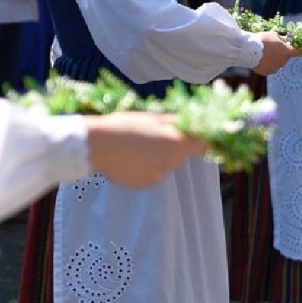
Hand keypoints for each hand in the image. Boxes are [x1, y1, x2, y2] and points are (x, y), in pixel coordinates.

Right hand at [84, 112, 207, 188]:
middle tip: (151, 137)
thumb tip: (191, 123)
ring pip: (164, 166)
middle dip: (171, 148)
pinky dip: (144, 168)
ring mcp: (158, 176)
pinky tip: (130, 159)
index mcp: (177, 144)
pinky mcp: (144, 184)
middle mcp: (171, 163)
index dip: (199, 141)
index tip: (191, 137)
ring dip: (156, 159)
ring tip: (136, 148)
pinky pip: (150, 175)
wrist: (98, 145)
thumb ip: (175, 123)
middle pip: (180, 156)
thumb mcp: (153, 117)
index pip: (203, 146)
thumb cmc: (126, 126)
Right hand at [252, 32, 300, 75]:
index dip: (300, 49)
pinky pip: (268, 68)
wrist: (248, 51)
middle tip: (272, 48)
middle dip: (281, 53)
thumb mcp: (273, 34)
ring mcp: (274, 69)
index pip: (299, 52)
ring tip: (263, 53)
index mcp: (286, 52)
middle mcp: (283, 62)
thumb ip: (280, 38)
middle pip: (285, 57)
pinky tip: (259, 59)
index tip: (300, 48)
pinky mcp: (266, 73)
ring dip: (273, 59)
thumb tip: (284, 38)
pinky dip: (265, 64)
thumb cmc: (262, 40)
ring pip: (276, 63)